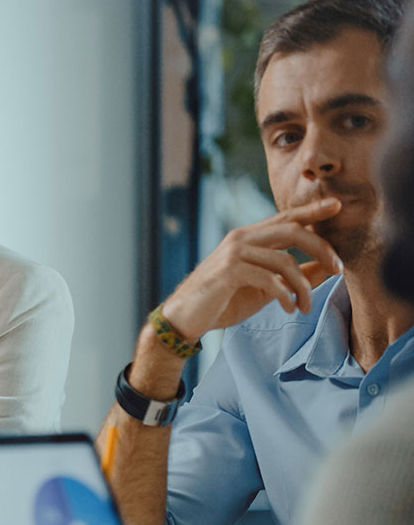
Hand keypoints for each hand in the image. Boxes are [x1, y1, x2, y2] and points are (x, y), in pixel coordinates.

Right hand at [161, 198, 343, 340]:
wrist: (184, 318)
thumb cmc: (221, 302)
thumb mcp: (263, 289)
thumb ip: (291, 277)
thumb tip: (325, 269)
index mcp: (248, 238)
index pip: (286, 218)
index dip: (312, 211)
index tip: (337, 206)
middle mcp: (241, 239)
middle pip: (292, 230)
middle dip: (321, 248)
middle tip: (339, 269)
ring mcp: (233, 253)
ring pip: (284, 261)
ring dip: (303, 287)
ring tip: (305, 307)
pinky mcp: (229, 272)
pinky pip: (269, 279)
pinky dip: (284, 295)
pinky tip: (288, 308)